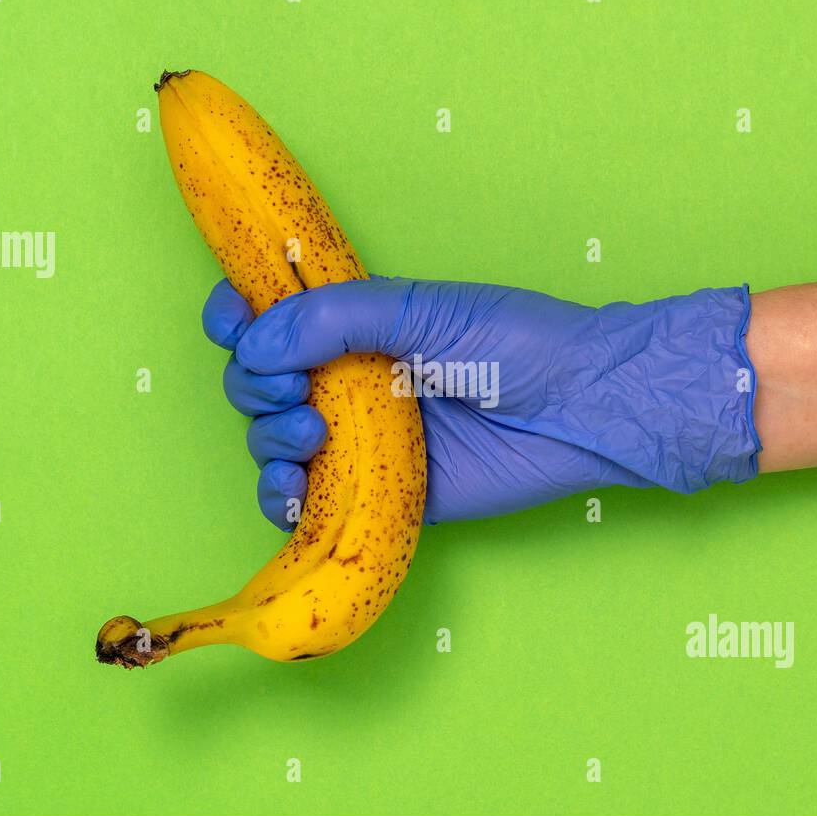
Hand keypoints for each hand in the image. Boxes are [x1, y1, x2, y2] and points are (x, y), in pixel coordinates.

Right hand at [203, 276, 759, 527]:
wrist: (581, 407)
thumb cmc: (516, 344)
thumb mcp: (422, 310)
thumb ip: (335, 317)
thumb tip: (254, 343)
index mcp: (353, 327)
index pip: (266, 320)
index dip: (236, 321)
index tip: (235, 323)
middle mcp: (347, 383)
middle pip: (255, 385)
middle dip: (254, 386)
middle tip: (294, 390)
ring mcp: (359, 442)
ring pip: (270, 444)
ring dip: (267, 439)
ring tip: (313, 431)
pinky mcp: (378, 497)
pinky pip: (306, 505)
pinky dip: (281, 500)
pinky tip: (293, 488)